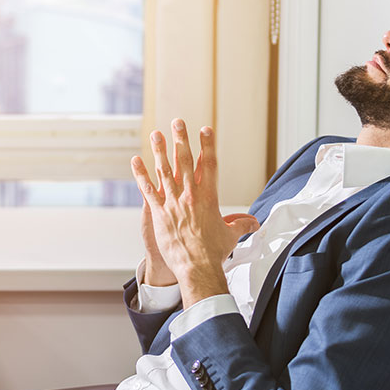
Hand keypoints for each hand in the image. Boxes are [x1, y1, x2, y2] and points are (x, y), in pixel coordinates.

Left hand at [131, 119, 259, 306]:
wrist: (197, 266)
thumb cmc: (215, 252)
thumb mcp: (231, 235)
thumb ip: (242, 224)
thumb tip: (254, 223)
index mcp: (209, 197)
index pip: (210, 165)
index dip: (207, 145)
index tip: (205, 130)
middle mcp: (191, 195)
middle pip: (186, 161)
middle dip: (182, 139)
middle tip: (178, 122)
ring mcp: (173, 202)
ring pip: (165, 171)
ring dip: (159, 150)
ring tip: (155, 134)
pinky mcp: (159, 212)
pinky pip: (147, 189)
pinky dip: (140, 174)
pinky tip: (135, 161)